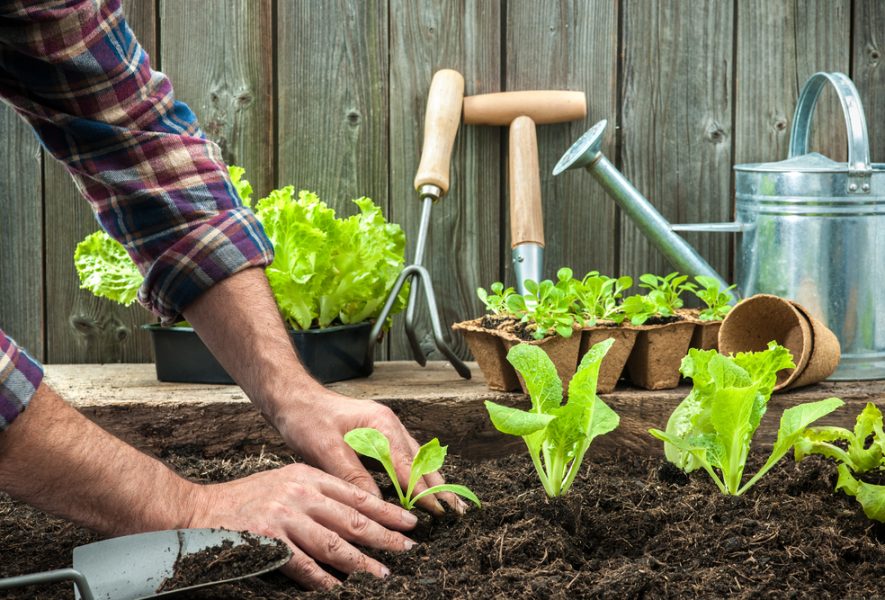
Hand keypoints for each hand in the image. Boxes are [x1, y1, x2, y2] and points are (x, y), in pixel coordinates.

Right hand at [187, 462, 416, 589]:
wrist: (200, 509)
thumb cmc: (247, 499)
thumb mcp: (286, 481)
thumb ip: (318, 494)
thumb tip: (356, 515)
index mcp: (308, 476)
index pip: (356, 494)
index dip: (386, 510)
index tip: (408, 522)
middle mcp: (299, 494)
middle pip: (352, 519)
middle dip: (384, 536)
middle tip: (407, 549)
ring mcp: (284, 517)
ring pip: (333, 544)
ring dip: (361, 562)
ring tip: (382, 573)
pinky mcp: (268, 541)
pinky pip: (303, 565)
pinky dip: (323, 579)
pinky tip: (339, 588)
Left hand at [273, 388, 467, 514]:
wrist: (293, 398)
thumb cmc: (307, 419)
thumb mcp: (326, 449)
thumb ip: (353, 475)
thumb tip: (376, 504)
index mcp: (381, 424)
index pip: (408, 465)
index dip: (423, 491)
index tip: (438, 512)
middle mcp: (389, 425)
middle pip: (421, 460)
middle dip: (439, 486)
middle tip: (457, 511)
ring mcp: (385, 429)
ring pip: (416, 459)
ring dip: (431, 481)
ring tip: (448, 503)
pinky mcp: (378, 436)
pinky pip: (404, 457)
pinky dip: (416, 475)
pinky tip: (421, 489)